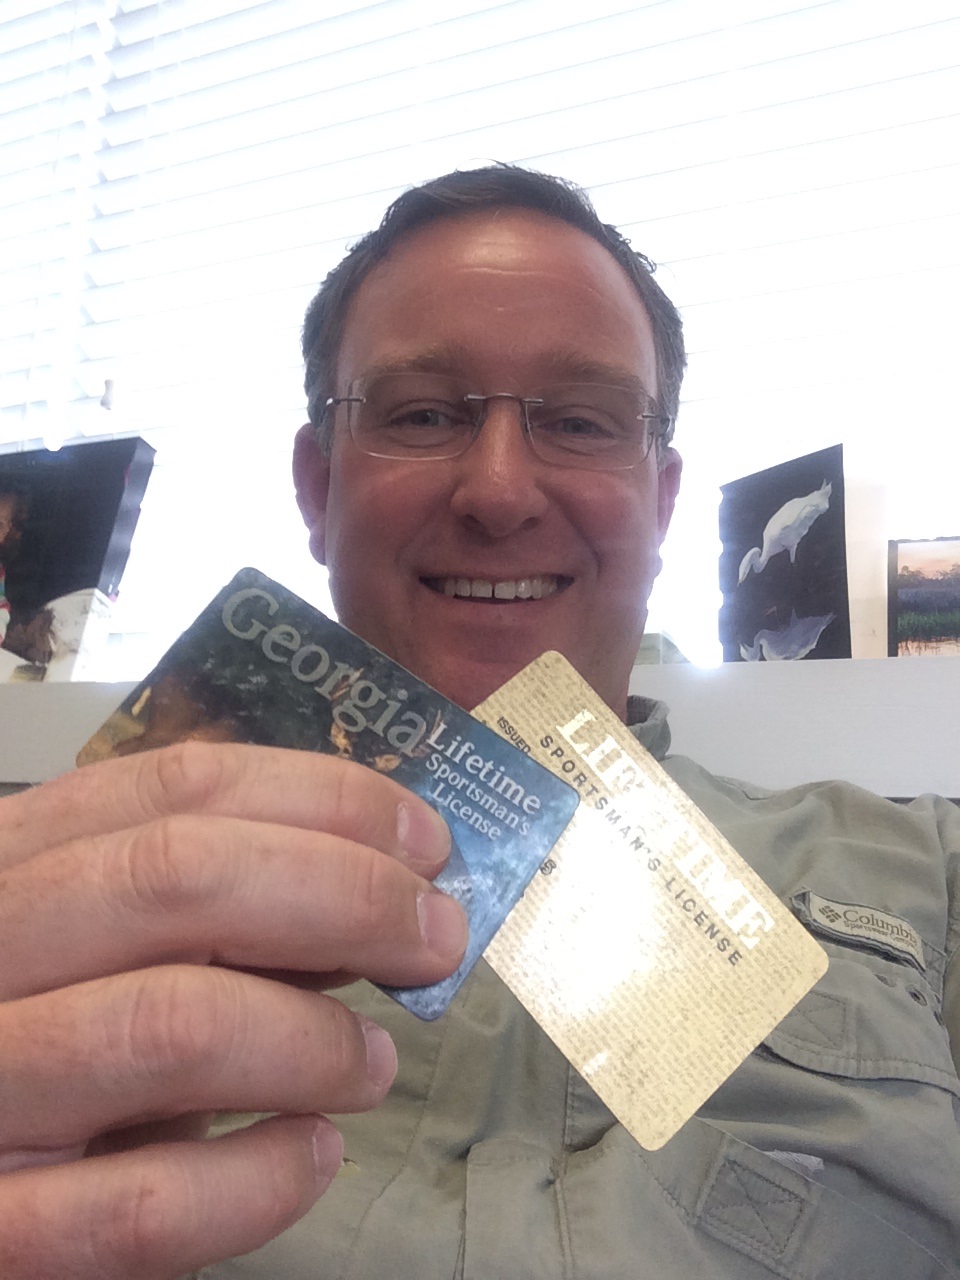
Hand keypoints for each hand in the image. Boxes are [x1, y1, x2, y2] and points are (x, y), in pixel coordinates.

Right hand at [0, 742, 464, 1277]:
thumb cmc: (49, 1047)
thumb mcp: (111, 951)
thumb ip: (217, 916)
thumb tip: (378, 897)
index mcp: (11, 861)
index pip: (177, 786)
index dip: (325, 802)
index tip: (424, 841)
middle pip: (179, 877)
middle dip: (346, 895)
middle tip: (435, 938)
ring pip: (172, 1025)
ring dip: (314, 1039)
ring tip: (374, 1065)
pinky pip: (144, 1206)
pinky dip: (260, 1178)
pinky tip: (310, 1157)